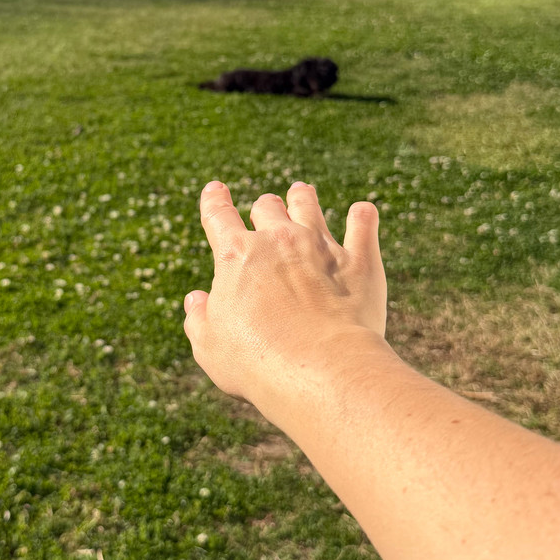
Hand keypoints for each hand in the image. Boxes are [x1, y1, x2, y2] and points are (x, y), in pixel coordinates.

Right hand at [183, 181, 387, 412]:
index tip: (214, 191)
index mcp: (236, 255)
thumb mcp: (209, 347)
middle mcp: (278, 239)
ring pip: (309, 207)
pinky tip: (363, 213)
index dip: (214, 202)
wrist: (318, 367)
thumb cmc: (255, 362)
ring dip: (303, 198)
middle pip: (267, 208)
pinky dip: (363, 217)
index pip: (218, 217)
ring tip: (302, 193)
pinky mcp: (359, 261)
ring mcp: (321, 246)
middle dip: (264, 207)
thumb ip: (199, 319)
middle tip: (265, 208)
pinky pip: (363, 225)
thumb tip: (196, 300)